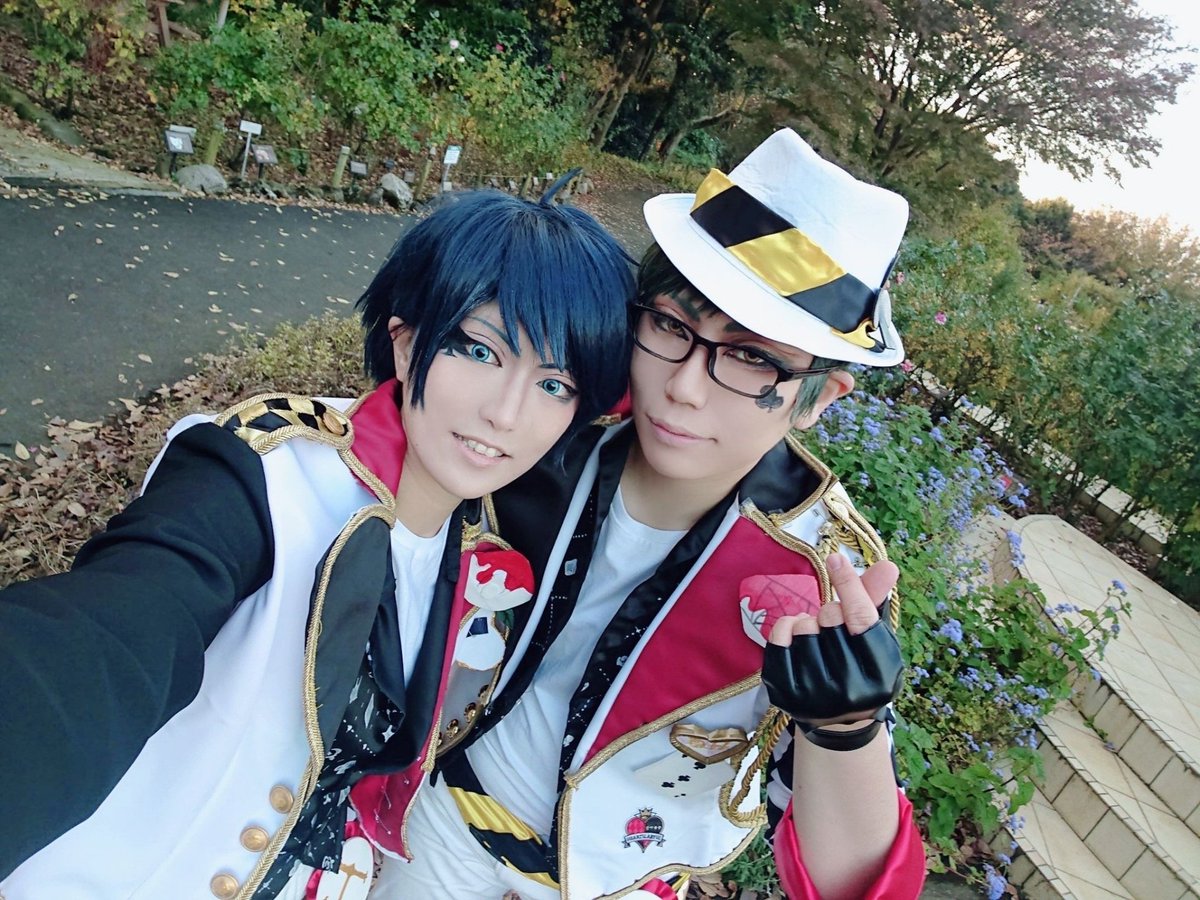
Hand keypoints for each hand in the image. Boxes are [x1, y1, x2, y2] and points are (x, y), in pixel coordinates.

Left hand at [761, 554, 903, 734]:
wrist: (838, 722)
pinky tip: (796, 637)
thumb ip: (875, 602)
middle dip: (831, 612)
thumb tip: (888, 565)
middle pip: (830, 616)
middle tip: (834, 628)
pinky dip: (786, 627)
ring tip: (817, 638)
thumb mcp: (875, 640)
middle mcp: (849, 689)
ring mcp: (814, 695)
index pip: (861, 617)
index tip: (835, 559)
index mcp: (881, 674)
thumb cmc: (861, 668)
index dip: (848, 584)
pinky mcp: (784, 694)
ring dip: (808, 622)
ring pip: (803, 625)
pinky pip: (778, 637)